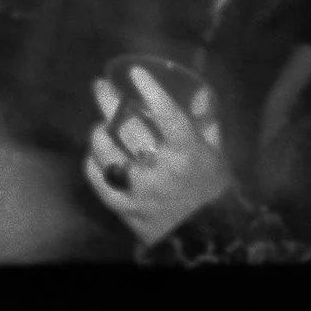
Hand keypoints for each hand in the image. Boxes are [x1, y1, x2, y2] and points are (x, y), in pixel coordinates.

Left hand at [85, 71, 232, 245]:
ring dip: (100, 135)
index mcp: (188, 152)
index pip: (167, 114)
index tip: (135, 72)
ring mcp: (142, 191)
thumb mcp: (216, 155)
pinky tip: (94, 156)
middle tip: (100, 87)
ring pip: (110, 156)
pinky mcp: (127, 210)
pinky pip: (102, 186)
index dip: (151, 91)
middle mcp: (162, 169)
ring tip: (98, 125)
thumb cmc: (212, 191)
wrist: (204, 238)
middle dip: (111, 103)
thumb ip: (206, 123)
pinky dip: (94, 167)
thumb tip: (198, 92)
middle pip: (130, 130)